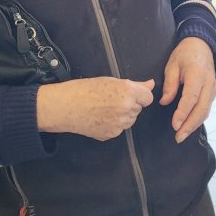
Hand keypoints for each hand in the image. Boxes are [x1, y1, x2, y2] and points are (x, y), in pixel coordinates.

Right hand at [37, 77, 154, 139]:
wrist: (64, 106)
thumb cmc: (84, 90)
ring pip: (130, 120)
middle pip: (138, 109)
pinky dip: (113, 124)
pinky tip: (100, 118)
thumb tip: (151, 84)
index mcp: (127, 91)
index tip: (130, 94)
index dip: (140, 95)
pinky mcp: (112, 134)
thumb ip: (135, 84)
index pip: (148, 97)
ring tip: (104, 108)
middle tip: (111, 100)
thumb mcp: (110, 81)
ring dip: (122, 115)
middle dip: (130, 105)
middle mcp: (126, 108)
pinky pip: (119, 129)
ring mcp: (119, 123)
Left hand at [160, 37, 215, 142]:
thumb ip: (170, 84)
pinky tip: (189, 126)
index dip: (183, 113)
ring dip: (194, 125)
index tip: (175, 125)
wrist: (202, 45)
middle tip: (178, 137)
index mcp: (197, 74)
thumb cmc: (185, 54)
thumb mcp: (172, 65)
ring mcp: (213, 89)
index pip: (191, 98)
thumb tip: (165, 102)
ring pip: (205, 111)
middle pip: (201, 109)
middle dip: (190, 125)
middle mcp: (208, 84)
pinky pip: (206, 108)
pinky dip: (198, 119)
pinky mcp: (213, 93)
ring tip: (182, 135)